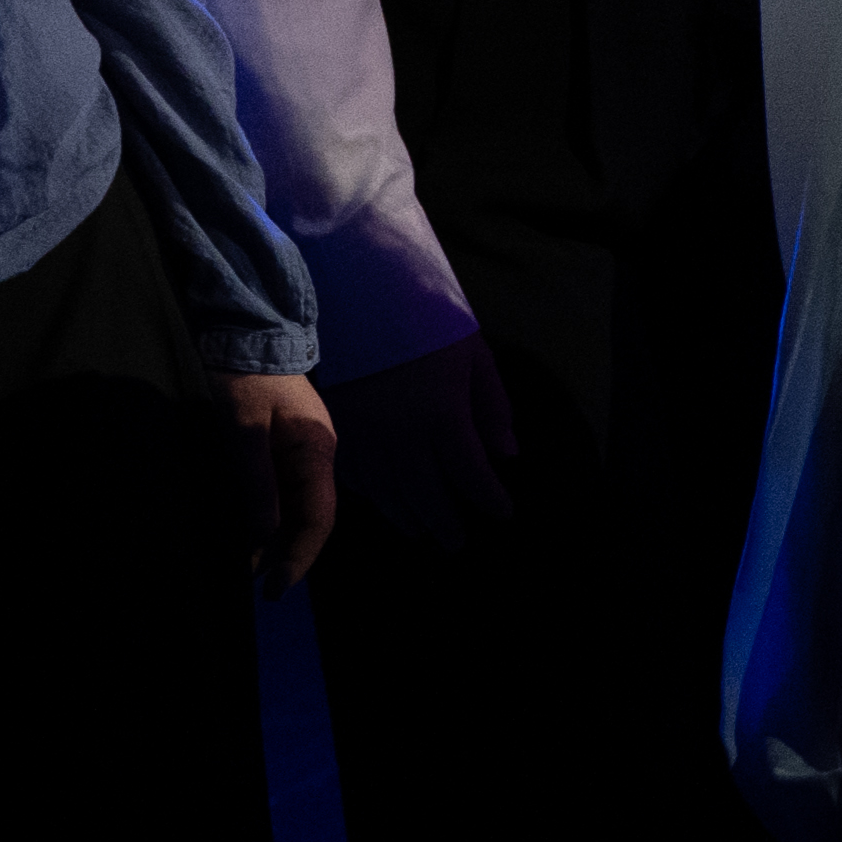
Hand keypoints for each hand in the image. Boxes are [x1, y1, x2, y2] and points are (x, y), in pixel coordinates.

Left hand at [222, 371, 340, 590]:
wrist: (246, 337)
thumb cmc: (245, 381)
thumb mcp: (244, 433)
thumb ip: (257, 484)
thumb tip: (264, 536)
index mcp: (318, 450)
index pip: (320, 517)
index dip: (300, 556)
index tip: (276, 586)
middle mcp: (320, 456)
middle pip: (314, 518)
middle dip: (291, 556)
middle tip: (262, 591)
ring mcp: (307, 453)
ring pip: (301, 510)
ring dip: (280, 542)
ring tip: (254, 572)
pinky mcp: (290, 450)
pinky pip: (288, 495)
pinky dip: (273, 520)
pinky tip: (255, 538)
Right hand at [322, 329, 518, 551]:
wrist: (360, 298)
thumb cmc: (427, 324)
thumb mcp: (475, 356)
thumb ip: (493, 407)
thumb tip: (506, 456)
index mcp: (441, 414)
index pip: (470, 475)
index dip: (489, 499)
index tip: (502, 514)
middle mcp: (400, 435)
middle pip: (427, 495)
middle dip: (446, 523)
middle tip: (457, 543)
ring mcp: (363, 437)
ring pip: (387, 494)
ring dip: (407, 518)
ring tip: (422, 533)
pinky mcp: (335, 431)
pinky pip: (353, 477)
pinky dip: (371, 497)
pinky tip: (384, 504)